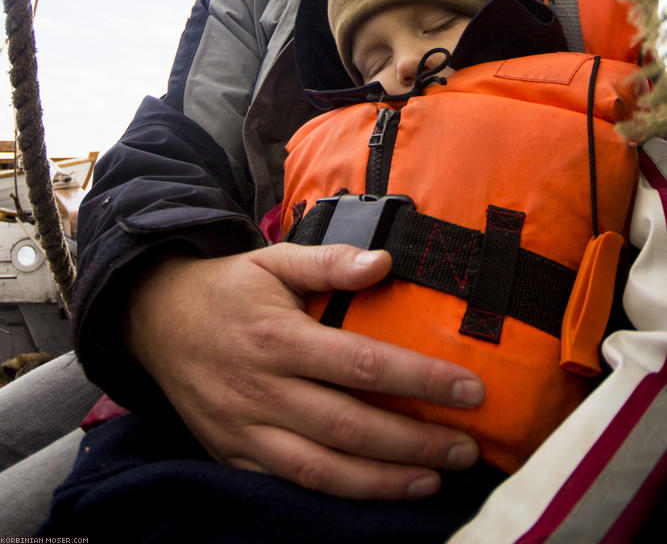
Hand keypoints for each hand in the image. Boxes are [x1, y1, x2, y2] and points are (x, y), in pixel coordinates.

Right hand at [125, 244, 484, 500]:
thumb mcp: (273, 260)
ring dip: (383, 481)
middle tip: (467, 447)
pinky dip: (336, 495)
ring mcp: (245, 428)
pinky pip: (289, 484)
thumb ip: (329, 262)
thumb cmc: (227, 288)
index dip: (420, 379)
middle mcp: (262, 388)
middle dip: (415, 441)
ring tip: (435, 479)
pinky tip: (375, 493)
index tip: (470, 389)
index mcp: (278, 336)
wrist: (153, 319)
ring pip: (323, 468)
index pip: (361, 363)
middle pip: (350, 426)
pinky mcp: (232, 453)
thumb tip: (385, 262)